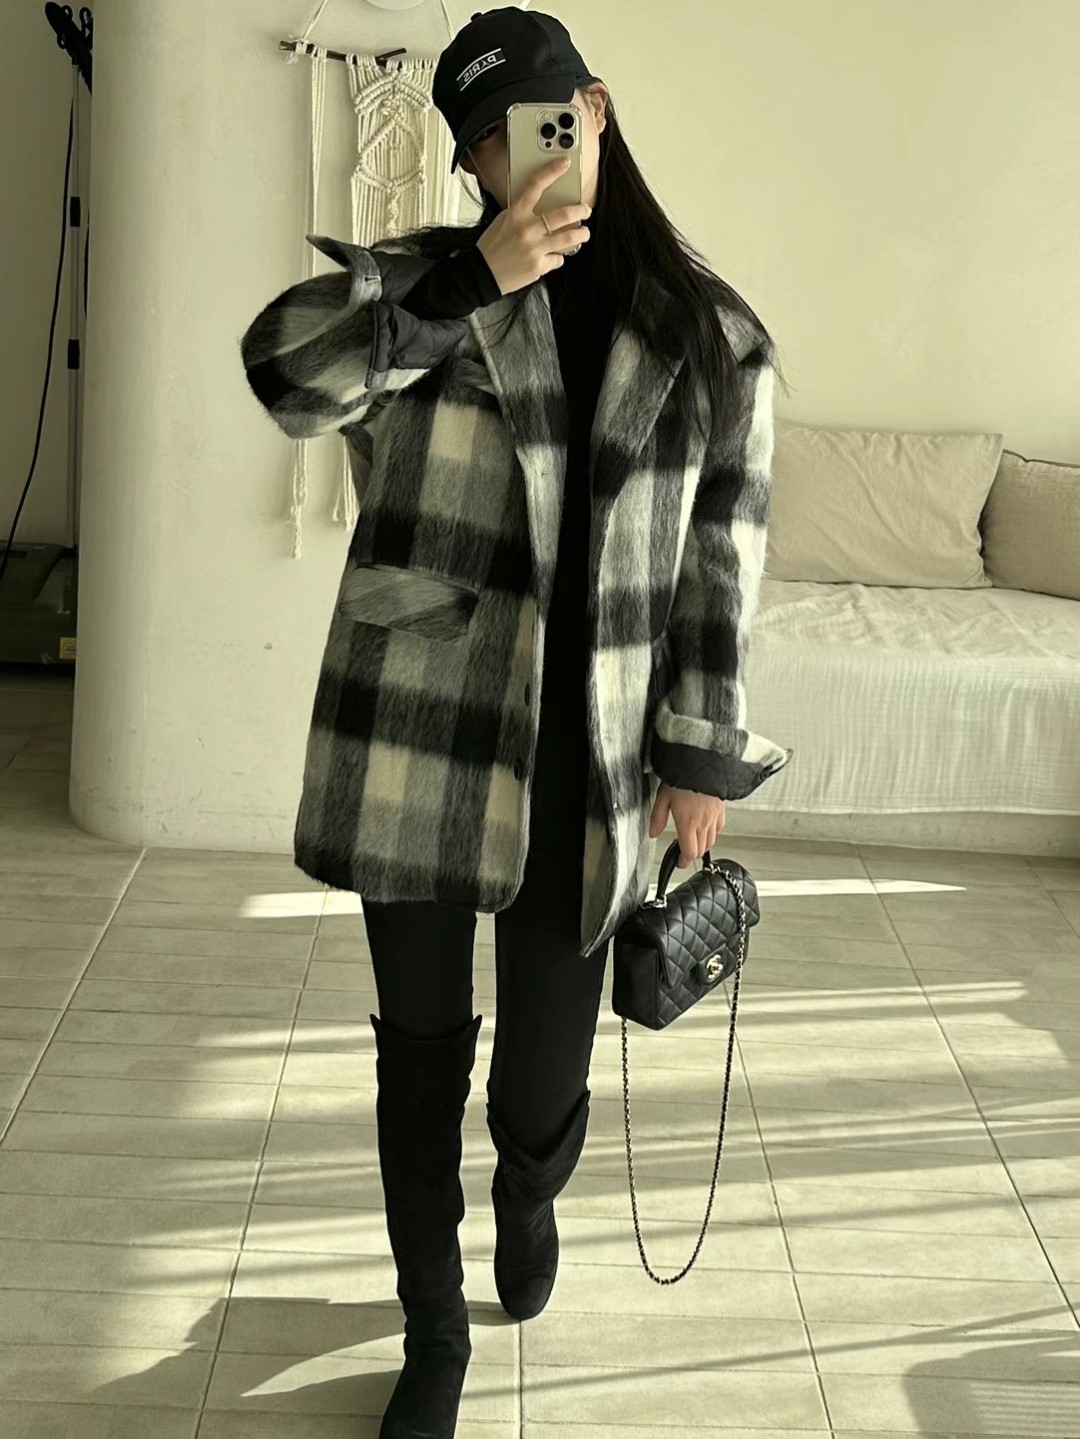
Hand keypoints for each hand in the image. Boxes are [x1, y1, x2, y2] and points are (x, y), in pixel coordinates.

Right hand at [476, 156, 591, 295]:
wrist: (483, 273)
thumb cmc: (492, 247)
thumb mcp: (504, 221)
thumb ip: (522, 213)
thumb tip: (545, 208)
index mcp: (516, 214)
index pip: (535, 186)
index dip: (552, 171)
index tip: (564, 163)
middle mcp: (527, 229)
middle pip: (563, 214)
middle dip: (580, 211)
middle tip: (585, 210)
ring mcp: (534, 248)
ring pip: (569, 238)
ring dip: (581, 234)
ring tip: (583, 233)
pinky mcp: (539, 266)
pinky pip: (558, 259)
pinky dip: (557, 257)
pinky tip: (552, 256)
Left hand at [648, 782, 726, 867]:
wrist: (703, 762)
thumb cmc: (683, 777)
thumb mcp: (663, 796)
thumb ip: (658, 817)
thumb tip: (653, 832)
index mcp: (688, 823)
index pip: (689, 852)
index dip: (683, 861)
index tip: (679, 862)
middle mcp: (703, 823)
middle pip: (701, 850)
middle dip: (691, 854)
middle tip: (682, 850)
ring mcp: (714, 817)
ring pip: (711, 841)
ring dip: (702, 845)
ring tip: (692, 839)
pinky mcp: (721, 809)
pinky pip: (719, 828)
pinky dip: (712, 833)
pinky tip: (706, 827)